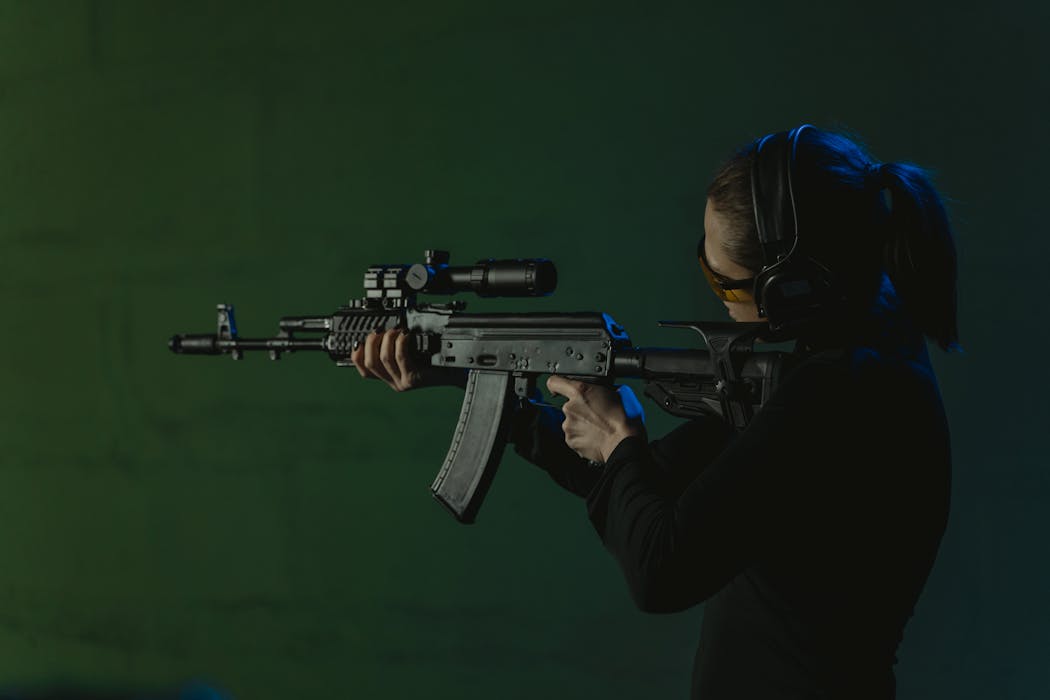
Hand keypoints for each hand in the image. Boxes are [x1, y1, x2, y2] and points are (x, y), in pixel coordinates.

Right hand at [349, 328, 466, 391]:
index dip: (356, 355)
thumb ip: (395, 347)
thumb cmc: (436, 358)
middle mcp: (394, 382)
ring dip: (386, 340)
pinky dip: (400, 343)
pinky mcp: (413, 378)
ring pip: (383, 359)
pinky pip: (400, 358)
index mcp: (390, 377)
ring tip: (395, 330)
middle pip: (370, 363)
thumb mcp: (412, 352)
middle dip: (371, 342)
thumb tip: (381, 329)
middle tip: (381, 330)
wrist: (457, 370)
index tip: (358, 340)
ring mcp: (403, 382)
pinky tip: (405, 335)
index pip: (364, 370)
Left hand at [546, 375, 645, 463]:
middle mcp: (570, 407)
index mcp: (580, 391)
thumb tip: (597, 391)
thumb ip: (597, 390)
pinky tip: (595, 436)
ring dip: (581, 424)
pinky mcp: (570, 440)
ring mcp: (568, 425)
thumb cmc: (622, 418)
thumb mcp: (614, 392)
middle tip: (595, 415)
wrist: (623, 441)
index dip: (557, 385)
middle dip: (579, 409)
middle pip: (568, 406)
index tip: (558, 388)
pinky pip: (573, 436)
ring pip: (571, 422)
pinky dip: (582, 436)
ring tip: (597, 427)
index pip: (555, 381)